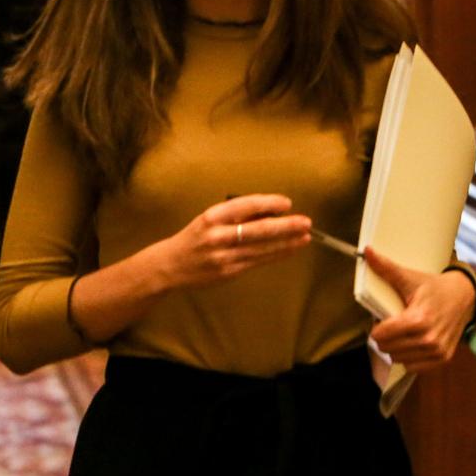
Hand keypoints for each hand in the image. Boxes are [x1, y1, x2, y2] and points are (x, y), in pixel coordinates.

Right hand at [159, 195, 311, 290]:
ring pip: (262, 248)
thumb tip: (269, 212)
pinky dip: (276, 255)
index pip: (244, 206)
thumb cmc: (193, 238)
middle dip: (285, 226)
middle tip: (305, 222)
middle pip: (258, 229)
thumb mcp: (209, 220)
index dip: (268, 203)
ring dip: (287, 242)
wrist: (170, 266)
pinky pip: (257, 261)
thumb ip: (235, 216)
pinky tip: (289, 250)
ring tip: (305, 237)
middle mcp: (217, 236)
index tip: (286, 203)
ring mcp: (223, 256)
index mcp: (211, 217)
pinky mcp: (228, 272)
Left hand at [364, 249, 475, 371]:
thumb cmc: (433, 287)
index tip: (381, 320)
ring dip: (395, 348)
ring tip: (401, 333)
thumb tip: (366, 252)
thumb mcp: (409, 278)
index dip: (376, 328)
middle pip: (387, 348)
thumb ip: (386, 268)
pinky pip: (413, 367)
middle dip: (383, 338)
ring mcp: (437, 351)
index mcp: (419, 319)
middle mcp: (429, 339)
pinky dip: (408, 357)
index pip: (382, 335)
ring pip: (398, 359)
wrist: (463, 297)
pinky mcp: (443, 358)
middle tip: (390, 325)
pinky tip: (411, 343)